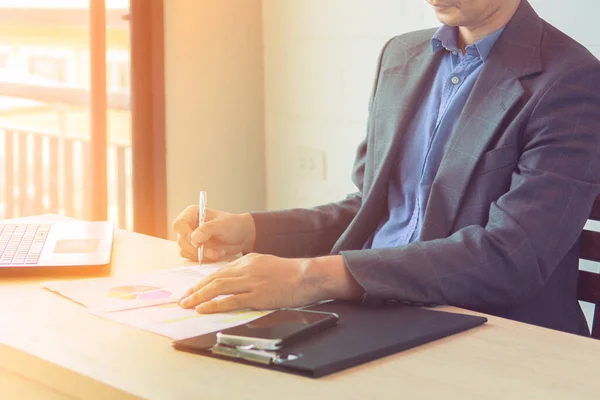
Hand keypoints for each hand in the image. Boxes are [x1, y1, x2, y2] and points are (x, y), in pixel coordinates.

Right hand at [172, 206, 255, 261]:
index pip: (179, 224)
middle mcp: (188, 226)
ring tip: (217, 252)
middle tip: (212, 252)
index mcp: (192, 214)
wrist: (242, 236)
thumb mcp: (222, 224)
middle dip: (197, 250)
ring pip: (185, 251)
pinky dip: (204, 259)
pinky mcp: (195, 249)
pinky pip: (191, 258)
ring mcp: (190, 239)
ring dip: (202, 255)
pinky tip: (216, 254)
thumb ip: (207, 229)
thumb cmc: (233, 225)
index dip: (186, 234)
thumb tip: (194, 238)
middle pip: (181, 240)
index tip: (198, 243)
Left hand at [178, 253, 364, 312]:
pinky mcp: (257, 295)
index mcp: (248, 261)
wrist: (307, 276)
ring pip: (218, 288)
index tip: (192, 290)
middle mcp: (246, 269)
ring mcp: (251, 282)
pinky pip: (231, 300)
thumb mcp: (267, 265)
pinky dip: (214, 304)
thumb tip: (236, 284)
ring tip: (186, 304)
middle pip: (214, 278)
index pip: (220, 271)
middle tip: (182, 298)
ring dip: (199, 296)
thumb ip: (250, 272)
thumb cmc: (291, 273)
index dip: (203, 282)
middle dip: (195, 289)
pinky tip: (203, 308)